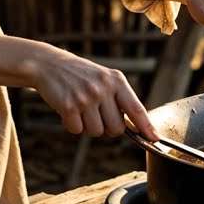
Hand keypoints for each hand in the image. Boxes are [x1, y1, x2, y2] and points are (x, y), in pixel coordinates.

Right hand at [26, 44, 156, 139]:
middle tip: (95, 111)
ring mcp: (86, 97)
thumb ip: (120, 99)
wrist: (49, 64)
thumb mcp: (104, 79)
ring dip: (88, 126)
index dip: (146, 126)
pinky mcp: (69, 106)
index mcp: (116, 80)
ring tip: (81, 107)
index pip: (136, 108)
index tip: (154, 139)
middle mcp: (104, 88)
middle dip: (107, 126)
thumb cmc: (80, 75)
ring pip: (97, 132)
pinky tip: (68, 109)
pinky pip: (77, 130)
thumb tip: (137, 127)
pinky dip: (72, 124)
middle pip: (116, 129)